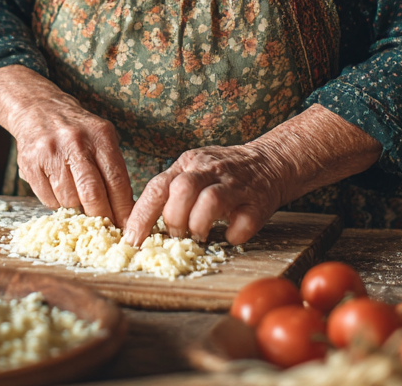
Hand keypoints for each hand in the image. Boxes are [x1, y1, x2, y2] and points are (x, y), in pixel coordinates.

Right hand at [0, 65, 134, 226]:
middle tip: (106, 225)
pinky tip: (59, 190)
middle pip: (92, 195)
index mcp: (99, 136)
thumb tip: (126, 211)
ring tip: (79, 199)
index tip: (127, 225)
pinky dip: (57, 203)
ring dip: (77, 208)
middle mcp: (75, 142)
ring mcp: (51, 153)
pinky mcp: (30, 164)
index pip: (116, 180)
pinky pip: (48, 199)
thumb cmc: (77, 130)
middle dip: (101, 216)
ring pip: (69, 200)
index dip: (123, 209)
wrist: (38, 109)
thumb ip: (113, 168)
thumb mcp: (102, 137)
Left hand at [124, 143, 286, 246]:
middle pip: (182, 190)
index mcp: (188, 164)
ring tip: (200, 234)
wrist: (270, 162)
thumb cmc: (222, 174)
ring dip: (199, 224)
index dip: (142, 215)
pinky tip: (230, 234)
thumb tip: (139, 225)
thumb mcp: (193, 170)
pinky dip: (233, 235)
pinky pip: (243, 223)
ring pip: (211, 201)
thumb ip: (171, 191)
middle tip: (177, 233)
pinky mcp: (258, 203)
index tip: (132, 240)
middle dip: (174, 218)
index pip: (158, 187)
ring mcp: (235, 186)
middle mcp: (210, 171)